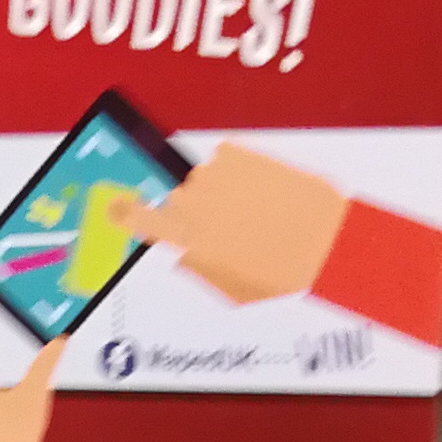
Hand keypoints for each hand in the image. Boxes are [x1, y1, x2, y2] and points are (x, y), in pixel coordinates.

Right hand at [119, 139, 348, 305]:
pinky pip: (225, 160)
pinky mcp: (242, 155)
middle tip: (223, 227)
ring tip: (250, 212)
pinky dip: (237, 172)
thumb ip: (198, 264)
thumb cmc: (280, 273)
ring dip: (218, 192)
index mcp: (186, 237)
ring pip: (202, 180)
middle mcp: (196, 203)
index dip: (124, 211)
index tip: (117, 206)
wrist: (324, 243)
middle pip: (175, 199)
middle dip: (192, 211)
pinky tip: (258, 192)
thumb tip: (185, 251)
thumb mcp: (229, 286)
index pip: (137, 216)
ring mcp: (218, 176)